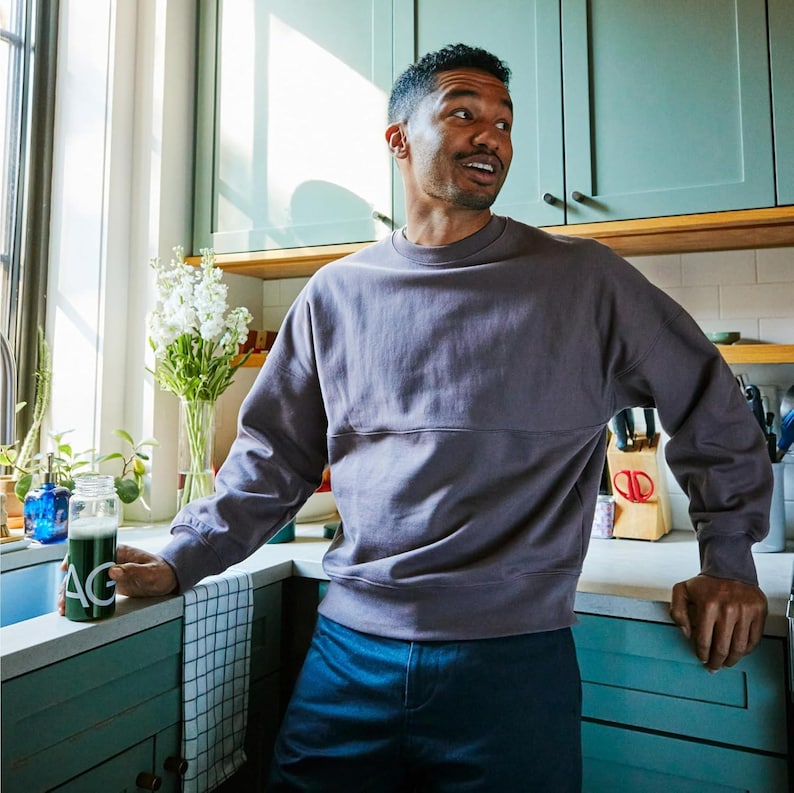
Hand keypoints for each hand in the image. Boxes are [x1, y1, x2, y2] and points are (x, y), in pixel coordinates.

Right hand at [58, 544, 177, 614]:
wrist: (169, 579)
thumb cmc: (161, 571)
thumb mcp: (149, 572)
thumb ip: (133, 570)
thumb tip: (111, 571)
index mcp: (118, 551)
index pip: (91, 549)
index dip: (75, 557)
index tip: (65, 568)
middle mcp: (110, 560)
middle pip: (83, 568)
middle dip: (69, 583)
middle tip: (62, 599)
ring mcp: (108, 572)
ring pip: (84, 580)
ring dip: (72, 592)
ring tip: (64, 608)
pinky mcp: (110, 584)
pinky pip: (91, 589)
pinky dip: (81, 597)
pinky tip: (73, 608)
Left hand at [669, 574, 767, 670]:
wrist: (730, 569)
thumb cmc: (707, 583)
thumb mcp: (682, 591)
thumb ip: (677, 611)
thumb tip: (686, 633)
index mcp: (708, 605)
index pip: (704, 640)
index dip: (702, 653)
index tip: (702, 658)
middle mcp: (728, 610)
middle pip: (722, 647)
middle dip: (716, 661)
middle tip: (714, 666)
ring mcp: (745, 612)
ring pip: (739, 647)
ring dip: (732, 659)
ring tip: (726, 663)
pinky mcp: (759, 613)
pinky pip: (754, 639)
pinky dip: (747, 649)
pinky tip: (739, 651)